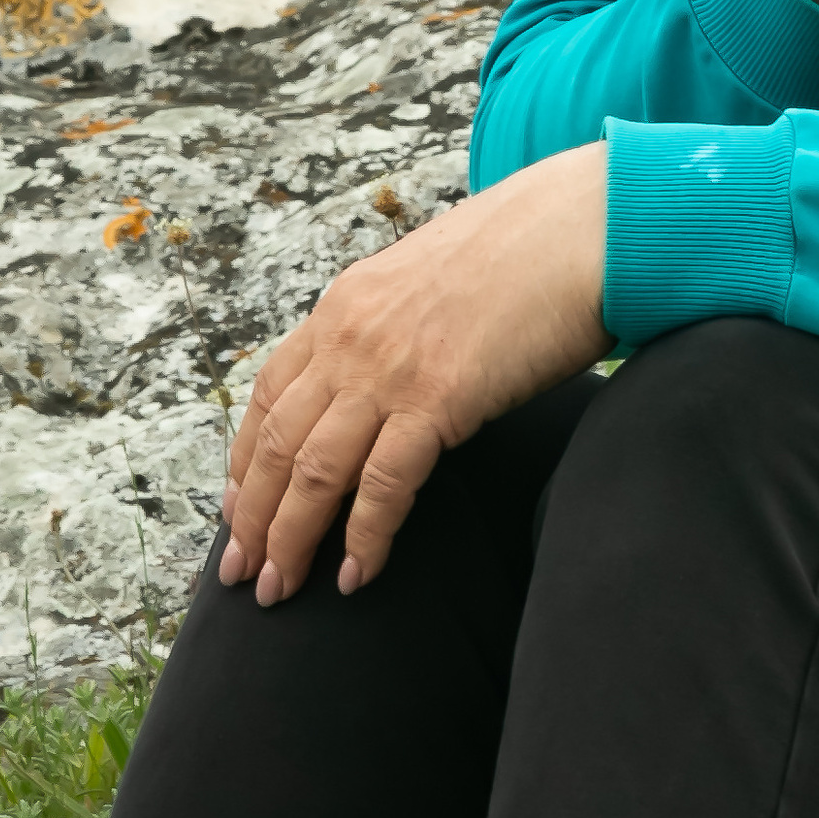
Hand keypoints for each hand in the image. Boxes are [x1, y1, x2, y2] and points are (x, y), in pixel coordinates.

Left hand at [217, 141, 607, 605]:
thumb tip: (386, 381)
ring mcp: (390, 367)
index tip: (236, 512)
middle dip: (252, 519)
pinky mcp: (439, 397)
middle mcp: (351, 337)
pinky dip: (366, 536)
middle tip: (238, 575)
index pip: (267, 396)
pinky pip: (384, 484)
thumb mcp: (429, 281)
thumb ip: (393, 328)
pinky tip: (357, 575)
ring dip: (290, 539)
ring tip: (278, 590)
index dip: (244, 463)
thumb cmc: (526, 255)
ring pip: (315, 471)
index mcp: (344, 306)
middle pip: (277, 443)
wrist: (582, 226)